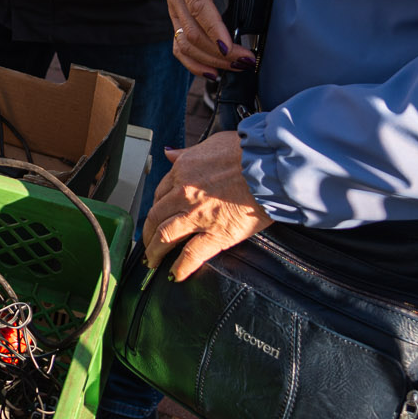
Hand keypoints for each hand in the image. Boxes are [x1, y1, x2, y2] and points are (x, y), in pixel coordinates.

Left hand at [143, 133, 271, 278]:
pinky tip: (175, 275)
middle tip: (147, 241)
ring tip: (152, 261)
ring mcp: (198, 215)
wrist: (270, 164)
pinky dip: (181, 267)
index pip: (160, 192)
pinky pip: (191, 255)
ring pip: (165, 236)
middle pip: (156, 216)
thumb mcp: (212, 143)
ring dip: (155, 251)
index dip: (156, 206)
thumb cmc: (247, 151)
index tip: (156, 215)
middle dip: (148, 232)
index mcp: (183, 170)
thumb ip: (188, 153)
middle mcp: (184, 193)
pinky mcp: (216, 234)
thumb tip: (170, 153)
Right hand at [168, 0, 249, 77]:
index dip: (213, 28)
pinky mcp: (177, 22)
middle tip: (246, 60)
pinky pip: (180, 48)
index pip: (198, 6)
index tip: (229, 46)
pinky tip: (213, 74)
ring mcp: (174, 11)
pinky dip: (194, 64)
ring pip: (186, 44)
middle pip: (192, 32)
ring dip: (211, 60)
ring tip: (237, 66)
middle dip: (219, 52)